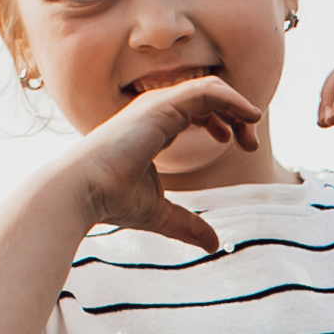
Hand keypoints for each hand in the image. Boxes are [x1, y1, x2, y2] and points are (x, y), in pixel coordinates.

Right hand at [57, 75, 249, 248]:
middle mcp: (155, 110)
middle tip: (250, 143)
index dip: (222, 122)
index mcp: (154, 126)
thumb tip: (213, 245)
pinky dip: (233, 100)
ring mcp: (157, 104)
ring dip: (237, 107)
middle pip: (207, 97)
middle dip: (234, 115)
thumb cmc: (111, 201)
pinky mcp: (161, 106)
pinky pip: (207, 90)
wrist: (83, 193)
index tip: (237, 144)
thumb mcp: (160, 213)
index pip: (196, 110)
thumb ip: (187, 225)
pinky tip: (249, 116)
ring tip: (250, 134)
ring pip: (210, 88)